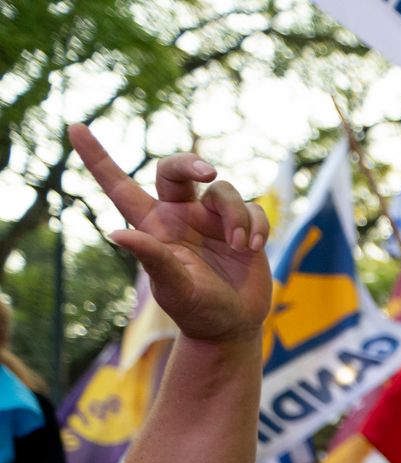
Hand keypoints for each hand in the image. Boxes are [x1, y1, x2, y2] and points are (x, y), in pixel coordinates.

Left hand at [69, 124, 269, 345]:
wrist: (233, 327)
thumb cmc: (196, 310)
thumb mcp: (172, 287)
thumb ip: (151, 258)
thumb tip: (115, 234)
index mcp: (154, 225)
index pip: (120, 186)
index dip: (97, 157)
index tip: (74, 128)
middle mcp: (181, 215)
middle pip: (175, 170)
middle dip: (190, 163)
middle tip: (208, 173)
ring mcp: (213, 220)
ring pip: (223, 191)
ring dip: (235, 215)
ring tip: (239, 247)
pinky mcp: (243, 227)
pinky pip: (253, 210)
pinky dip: (257, 226)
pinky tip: (252, 249)